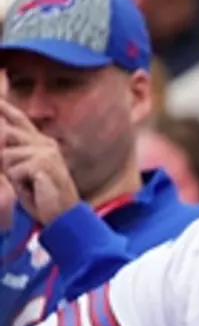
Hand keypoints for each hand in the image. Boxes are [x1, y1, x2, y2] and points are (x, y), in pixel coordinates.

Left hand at [0, 89, 78, 224]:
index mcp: (44, 144)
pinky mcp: (43, 163)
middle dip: (3, 157)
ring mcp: (46, 152)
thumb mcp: (24, 172)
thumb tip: (1, 135)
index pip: (20, 121)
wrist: (64, 216)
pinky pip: (13, 170)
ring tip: (28, 186)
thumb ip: (13, 154)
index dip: (5, 109)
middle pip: (6, 135)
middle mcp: (46, 144)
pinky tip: (34, 190)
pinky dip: (18, 184)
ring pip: (6, 156)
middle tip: (20, 176)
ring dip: (11, 174)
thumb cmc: (42, 197)